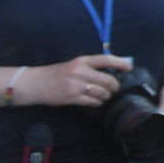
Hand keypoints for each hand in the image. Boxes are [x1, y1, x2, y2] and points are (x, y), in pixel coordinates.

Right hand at [13, 52, 131, 109]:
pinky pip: (92, 102)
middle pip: (108, 80)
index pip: (106, 59)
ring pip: (102, 92)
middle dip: (114, 86)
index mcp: (81, 61)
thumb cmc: (56, 74)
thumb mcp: (73, 65)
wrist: (34, 83)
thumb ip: (90, 67)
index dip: (121, 63)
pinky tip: (95, 101)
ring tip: (104, 96)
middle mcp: (79, 72)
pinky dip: (97, 103)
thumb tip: (112, 71)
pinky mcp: (71, 97)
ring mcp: (75, 85)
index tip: (129, 68)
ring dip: (106, 96)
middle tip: (114, 89)